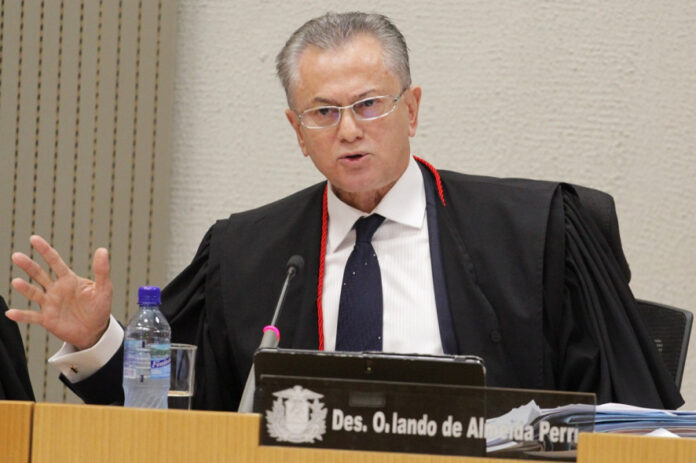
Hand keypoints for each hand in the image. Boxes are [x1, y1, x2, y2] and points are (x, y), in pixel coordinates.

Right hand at [6, 235, 112, 350]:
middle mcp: (56, 289)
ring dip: (25, 288)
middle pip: (39, 274)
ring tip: (16, 281)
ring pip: (34, 293)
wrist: (95, 330)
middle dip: (28, 265)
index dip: (45, 250)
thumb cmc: (99, 307)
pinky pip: (32, 316)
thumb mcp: (104, 288)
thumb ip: (102, 270)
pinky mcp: (47, 319)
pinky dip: (22, 315)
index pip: (55, 262)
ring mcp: (50, 304)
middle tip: (17, 256)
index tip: (34, 239)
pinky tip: (11, 313)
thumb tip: (102, 250)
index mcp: (69, 279)